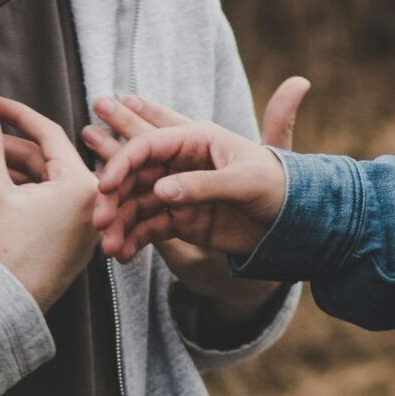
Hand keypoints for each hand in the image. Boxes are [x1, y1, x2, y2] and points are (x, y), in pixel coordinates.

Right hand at [0, 92, 99, 311]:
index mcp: (83, 187)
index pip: (50, 135)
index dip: (17, 115)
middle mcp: (92, 205)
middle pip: (44, 160)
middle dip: (4, 146)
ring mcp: (82, 226)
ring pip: (41, 183)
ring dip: (5, 170)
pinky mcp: (69, 243)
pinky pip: (44, 205)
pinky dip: (16, 192)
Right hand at [87, 79, 304, 266]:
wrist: (295, 222)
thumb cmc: (277, 186)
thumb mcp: (245, 182)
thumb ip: (203, 185)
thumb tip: (161, 191)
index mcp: (198, 140)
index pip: (150, 146)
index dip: (124, 163)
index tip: (107, 188)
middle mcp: (182, 163)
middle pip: (135, 175)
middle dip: (112, 197)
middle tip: (100, 222)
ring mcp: (179, 191)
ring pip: (136, 204)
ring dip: (119, 224)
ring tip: (110, 249)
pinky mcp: (181, 218)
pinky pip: (149, 228)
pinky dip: (134, 240)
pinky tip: (123, 255)